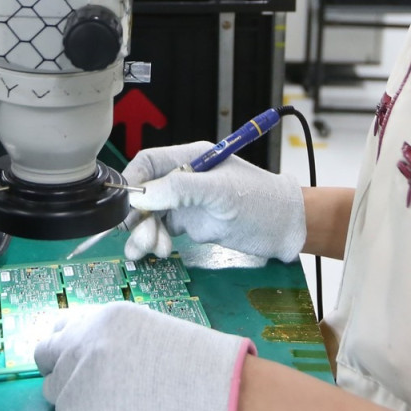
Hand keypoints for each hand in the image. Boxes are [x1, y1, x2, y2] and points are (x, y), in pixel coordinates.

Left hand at [35, 302, 254, 410]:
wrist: (213, 392)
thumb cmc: (192, 362)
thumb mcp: (147, 329)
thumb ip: (111, 337)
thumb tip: (90, 352)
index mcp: (99, 318)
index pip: (59, 329)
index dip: (69, 346)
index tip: (80, 359)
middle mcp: (80, 343)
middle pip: (45, 357)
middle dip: (61, 370)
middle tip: (89, 386)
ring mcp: (75, 380)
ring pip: (55, 392)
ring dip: (75, 398)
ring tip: (113, 406)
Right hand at [122, 142, 305, 262]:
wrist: (285, 229)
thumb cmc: (259, 202)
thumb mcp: (219, 193)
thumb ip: (180, 189)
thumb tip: (142, 196)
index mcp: (190, 159)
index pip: (148, 163)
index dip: (133, 182)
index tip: (125, 207)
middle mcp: (184, 178)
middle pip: (145, 193)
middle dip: (139, 217)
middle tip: (144, 239)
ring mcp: (186, 201)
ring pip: (150, 215)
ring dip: (145, 233)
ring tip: (155, 250)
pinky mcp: (190, 223)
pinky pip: (161, 230)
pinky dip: (154, 241)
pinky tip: (159, 252)